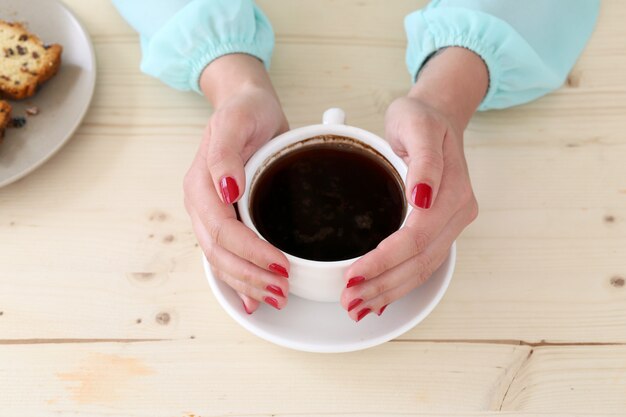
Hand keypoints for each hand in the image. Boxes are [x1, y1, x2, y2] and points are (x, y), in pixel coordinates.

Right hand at [184, 55, 289, 313]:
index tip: (280, 266)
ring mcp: (212, 214)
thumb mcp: (237, 121)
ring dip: (246, 284)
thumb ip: (226, 154)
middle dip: (250, 277)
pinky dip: (240, 280)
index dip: (250, 252)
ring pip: (221, 261)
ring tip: (276, 298)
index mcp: (201, 185)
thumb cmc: (245, 111)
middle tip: (282, 292)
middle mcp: (202, 205)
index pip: (222, 230)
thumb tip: (228, 189)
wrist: (247, 106)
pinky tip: (253, 298)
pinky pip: (227, 256)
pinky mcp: (227, 218)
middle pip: (219, 253)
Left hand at [340, 47, 488, 320]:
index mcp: (452, 190)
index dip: (385, 260)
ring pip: (424, 268)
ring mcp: (453, 222)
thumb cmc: (420, 118)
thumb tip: (422, 199)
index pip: (416, 236)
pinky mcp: (443, 227)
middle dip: (383, 284)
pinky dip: (401, 283)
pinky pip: (425, 262)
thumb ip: (424, 162)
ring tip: (358, 307)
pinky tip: (381, 298)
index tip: (352, 275)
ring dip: (391, 291)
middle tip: (348, 301)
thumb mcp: (416, 125)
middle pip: (420, 260)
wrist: (438, 116)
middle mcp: (458, 211)